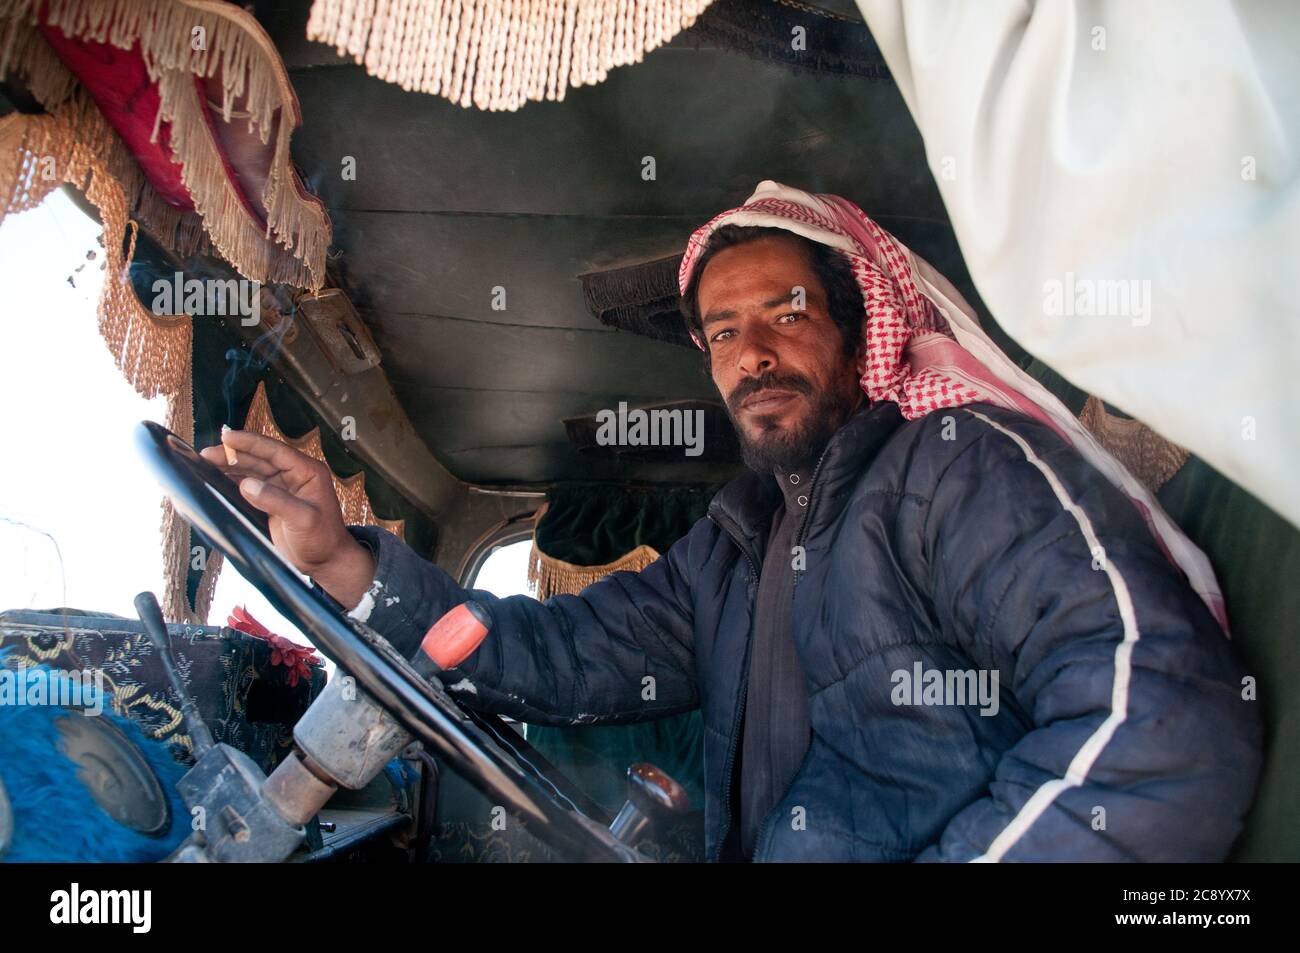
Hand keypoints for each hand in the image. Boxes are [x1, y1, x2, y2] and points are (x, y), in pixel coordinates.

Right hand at [199, 430, 374, 607]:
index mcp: (307, 472)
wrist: (325, 563)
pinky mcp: (271, 501)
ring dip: (229, 466)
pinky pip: (249, 486)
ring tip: (204, 463)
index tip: (227, 437)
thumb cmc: (322, 540)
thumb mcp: (303, 519)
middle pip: (259, 459)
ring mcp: (281, 488)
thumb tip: (247, 485)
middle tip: (206, 454)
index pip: (275, 451)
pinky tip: (215, 479)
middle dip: (233, 454)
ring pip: (252, 471)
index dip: (250, 443)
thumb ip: (277, 501)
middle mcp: (294, 475)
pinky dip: (232, 482)